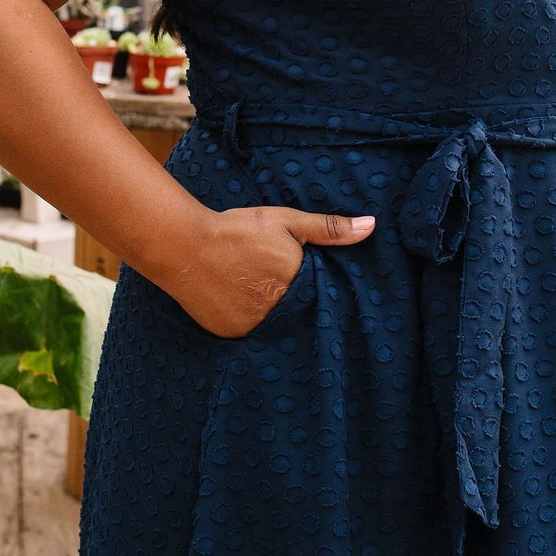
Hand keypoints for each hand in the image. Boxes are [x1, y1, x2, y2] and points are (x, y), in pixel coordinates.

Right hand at [158, 205, 374, 336]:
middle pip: (298, 313)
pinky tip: (242, 303)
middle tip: (278, 285)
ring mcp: (254, 327)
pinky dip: (250, 320)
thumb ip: (329, 228)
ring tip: (260, 294)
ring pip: (274, 325)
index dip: (318, 290)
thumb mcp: (287, 222)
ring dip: (273, 314)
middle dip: (296, 303)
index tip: (311, 283)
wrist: (184, 245)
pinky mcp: (231, 334)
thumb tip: (371, 226)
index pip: (320, 298)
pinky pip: (250, 332)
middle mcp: (279, 313)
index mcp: (298, 286)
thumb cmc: (238, 230)